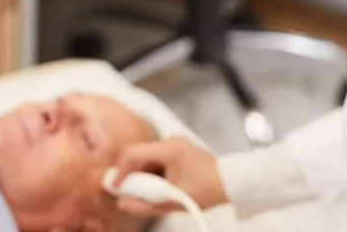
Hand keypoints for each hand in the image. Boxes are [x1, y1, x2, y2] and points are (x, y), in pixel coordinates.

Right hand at [111, 135, 228, 217]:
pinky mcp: (177, 150)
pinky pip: (155, 160)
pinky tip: (156, 188)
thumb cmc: (207, 190)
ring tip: (145, 195)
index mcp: (169, 149)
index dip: (119, 171)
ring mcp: (174, 144)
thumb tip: (122, 203)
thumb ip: (145, 204)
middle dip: (130, 175)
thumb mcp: (174, 202)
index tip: (114, 187)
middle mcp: (170, 142)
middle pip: (138, 155)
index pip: (132, 153)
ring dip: (141, 175)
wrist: (231, 182)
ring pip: (146, 158)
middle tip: (127, 194)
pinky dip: (151, 174)